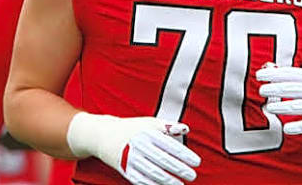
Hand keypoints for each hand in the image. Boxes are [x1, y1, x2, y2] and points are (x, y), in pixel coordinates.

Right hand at [66, 113, 200, 184]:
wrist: (104, 136)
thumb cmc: (133, 128)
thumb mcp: (150, 123)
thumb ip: (169, 126)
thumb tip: (186, 129)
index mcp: (147, 133)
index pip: (170, 145)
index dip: (184, 154)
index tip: (197, 162)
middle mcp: (138, 146)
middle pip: (162, 160)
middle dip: (179, 169)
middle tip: (193, 176)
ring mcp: (130, 159)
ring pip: (152, 172)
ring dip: (168, 181)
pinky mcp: (125, 170)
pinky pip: (140, 180)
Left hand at [256, 63, 301, 143]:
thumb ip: (286, 74)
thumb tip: (266, 65)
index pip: (291, 74)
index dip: (274, 74)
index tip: (259, 75)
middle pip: (293, 88)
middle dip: (276, 89)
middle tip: (261, 90)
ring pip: (299, 106)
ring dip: (282, 107)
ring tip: (268, 107)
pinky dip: (297, 127)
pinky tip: (285, 129)